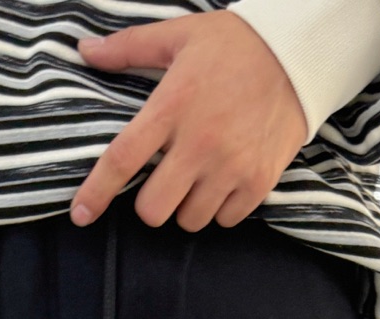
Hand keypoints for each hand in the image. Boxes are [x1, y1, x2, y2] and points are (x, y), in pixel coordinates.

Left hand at [73, 13, 307, 232]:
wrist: (299, 54)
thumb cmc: (233, 45)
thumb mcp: (179, 36)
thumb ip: (129, 47)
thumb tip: (84, 49)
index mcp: (172, 107)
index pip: (122, 160)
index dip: (96, 193)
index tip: (80, 215)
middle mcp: (199, 143)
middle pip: (154, 210)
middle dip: (152, 203)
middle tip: (163, 182)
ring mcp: (231, 166)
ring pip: (189, 221)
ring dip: (186, 207)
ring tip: (198, 178)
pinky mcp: (258, 182)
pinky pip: (225, 221)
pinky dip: (220, 209)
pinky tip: (224, 181)